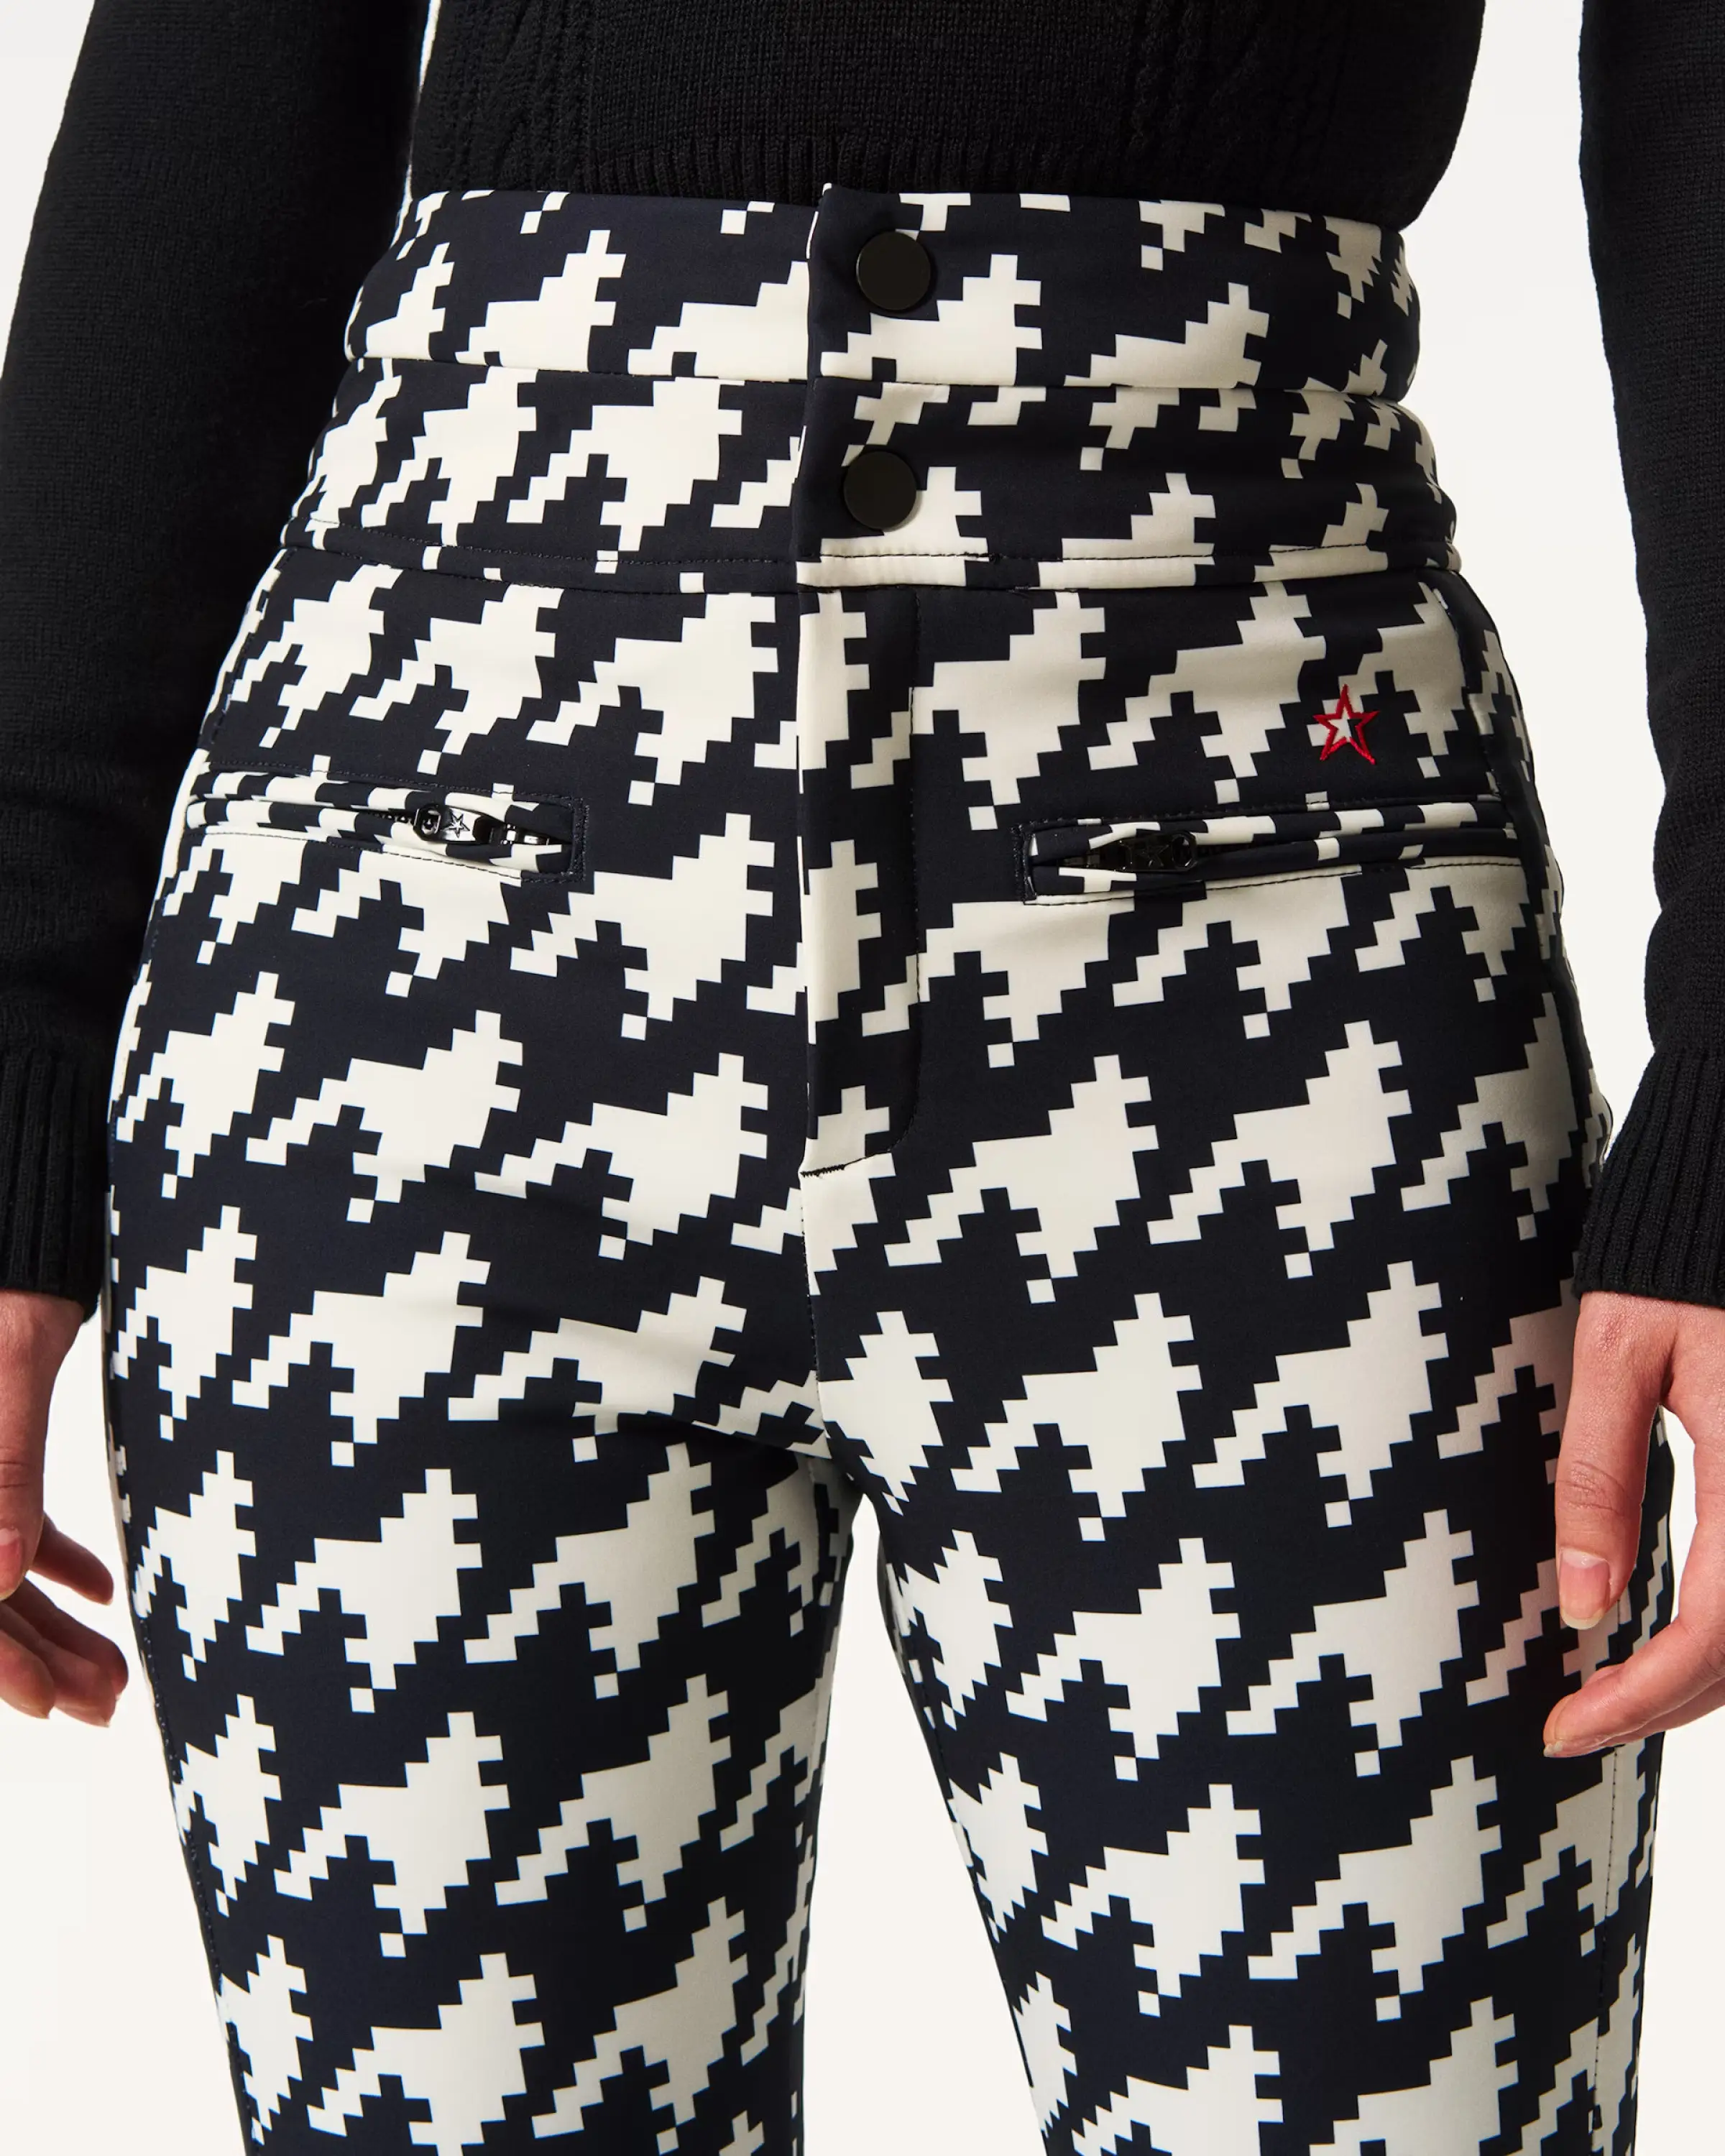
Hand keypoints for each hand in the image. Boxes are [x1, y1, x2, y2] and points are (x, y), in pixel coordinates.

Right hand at [0, 1289, 127, 1725]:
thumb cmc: (6, 1274)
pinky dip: (48, 1558)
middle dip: (36, 1659)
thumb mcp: (4, 1373)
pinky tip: (103, 1591)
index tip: (53, 1705)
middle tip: (109, 1704)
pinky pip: (1, 1520)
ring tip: (119, 1671)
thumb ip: (0, 1471)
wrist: (17, 1209)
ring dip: (50, 1622)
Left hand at [1545, 1289, 1724, 1755]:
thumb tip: (1584, 1604)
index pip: (1716, 1630)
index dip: (1644, 1697)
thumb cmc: (1681, 1265)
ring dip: (1705, 1675)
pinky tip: (1672, 1635)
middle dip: (1668, 1703)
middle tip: (1579, 1722)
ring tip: (1618, 1692)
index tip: (1567, 1728)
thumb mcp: (1618, 1352)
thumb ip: (1600, 1473)